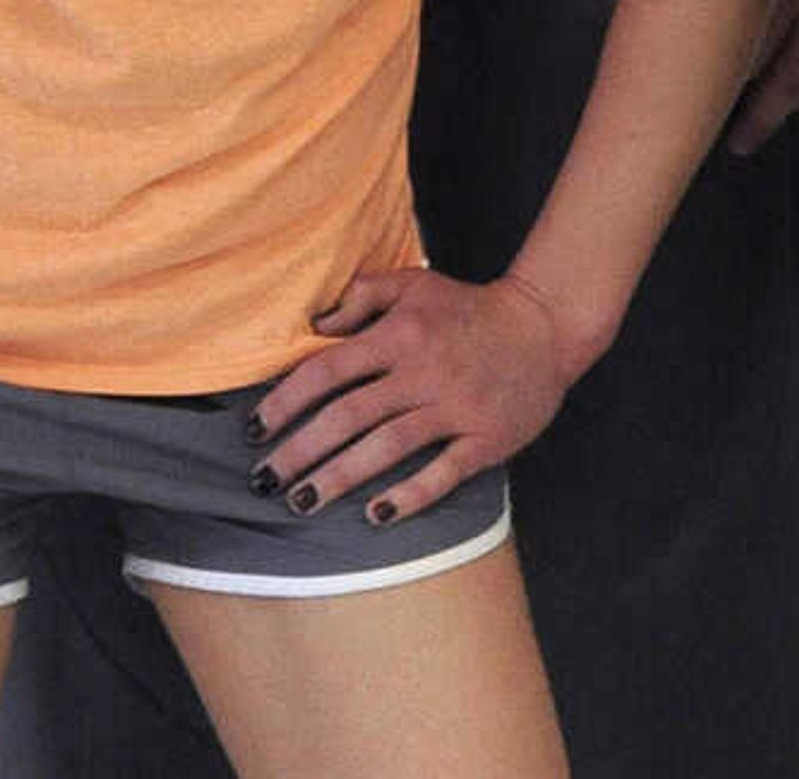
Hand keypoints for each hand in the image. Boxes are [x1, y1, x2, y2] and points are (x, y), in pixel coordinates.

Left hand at [247, 267, 574, 529]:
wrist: (543, 327)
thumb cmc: (467, 308)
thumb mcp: (414, 283)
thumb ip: (362, 295)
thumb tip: (315, 326)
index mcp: (399, 335)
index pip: (328, 370)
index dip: (286, 401)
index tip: (254, 429)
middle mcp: (422, 372)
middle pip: (348, 417)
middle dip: (300, 451)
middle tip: (265, 480)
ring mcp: (455, 408)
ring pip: (387, 447)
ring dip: (341, 477)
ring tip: (302, 502)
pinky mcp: (484, 439)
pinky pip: (443, 472)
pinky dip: (410, 495)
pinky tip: (378, 514)